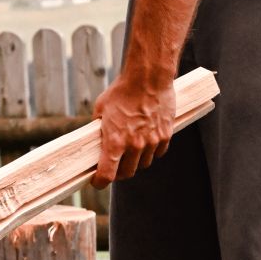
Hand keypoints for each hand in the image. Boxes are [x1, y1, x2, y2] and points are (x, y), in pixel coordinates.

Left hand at [91, 74, 175, 188]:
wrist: (148, 77)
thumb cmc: (122, 91)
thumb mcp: (101, 109)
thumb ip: (98, 128)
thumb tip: (95, 138)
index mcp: (115, 142)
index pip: (107, 175)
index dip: (100, 182)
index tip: (97, 181)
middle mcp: (134, 146)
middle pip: (127, 173)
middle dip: (118, 173)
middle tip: (114, 166)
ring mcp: (152, 142)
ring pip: (143, 164)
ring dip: (135, 162)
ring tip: (130, 152)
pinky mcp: (165, 136)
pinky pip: (158, 153)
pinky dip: (151, 152)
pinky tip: (146, 142)